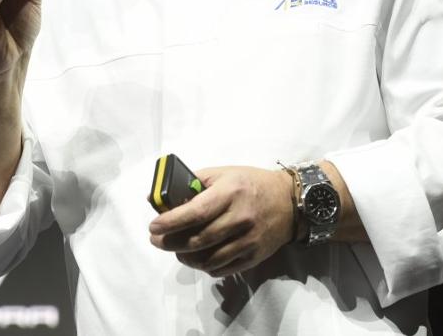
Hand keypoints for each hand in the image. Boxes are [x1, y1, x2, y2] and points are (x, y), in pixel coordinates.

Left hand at [149, 166, 295, 277]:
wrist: (289, 202)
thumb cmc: (250, 184)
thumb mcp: (223, 174)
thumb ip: (194, 183)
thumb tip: (161, 197)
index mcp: (230, 193)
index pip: (195, 212)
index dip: (170, 222)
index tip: (153, 226)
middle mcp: (240, 218)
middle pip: (197, 240)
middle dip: (170, 243)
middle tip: (157, 240)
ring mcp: (248, 240)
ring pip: (207, 259)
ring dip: (185, 257)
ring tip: (176, 250)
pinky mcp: (253, 257)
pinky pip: (222, 269)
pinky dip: (204, 266)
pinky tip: (197, 257)